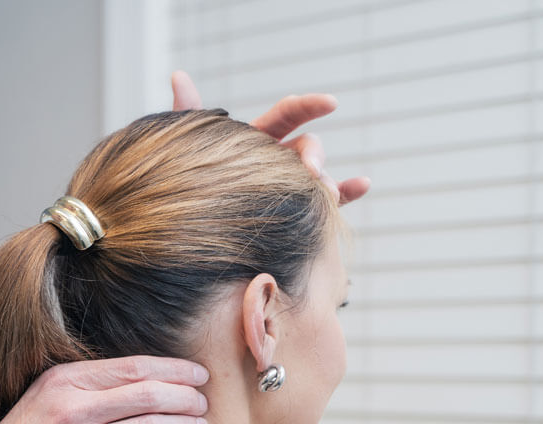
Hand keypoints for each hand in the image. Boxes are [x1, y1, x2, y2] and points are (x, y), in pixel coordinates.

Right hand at [0, 356, 213, 423]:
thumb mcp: (43, 398)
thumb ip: (85, 385)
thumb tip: (140, 377)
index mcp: (64, 381)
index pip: (133, 367)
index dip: (173, 369)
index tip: (196, 374)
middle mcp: (74, 409)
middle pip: (148, 393)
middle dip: (185, 396)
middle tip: (202, 402)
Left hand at [171, 70, 370, 204]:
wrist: (196, 229)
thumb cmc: (193, 181)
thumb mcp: (192, 147)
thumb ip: (189, 112)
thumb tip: (178, 75)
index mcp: (258, 138)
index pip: (287, 114)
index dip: (307, 105)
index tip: (329, 102)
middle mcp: (279, 159)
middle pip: (308, 146)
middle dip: (314, 153)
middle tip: (310, 169)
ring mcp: (294, 185)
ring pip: (320, 176)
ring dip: (327, 180)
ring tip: (323, 194)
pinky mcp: (303, 210)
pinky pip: (332, 199)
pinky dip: (349, 190)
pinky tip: (363, 184)